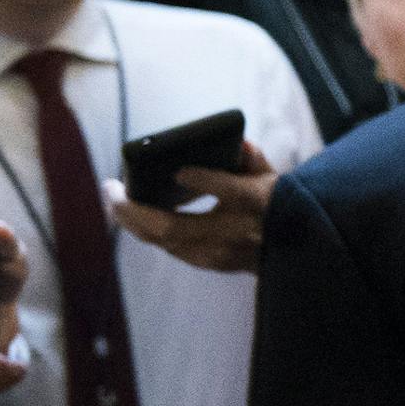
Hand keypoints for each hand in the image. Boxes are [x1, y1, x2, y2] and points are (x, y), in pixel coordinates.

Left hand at [105, 140, 277, 273]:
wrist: (294, 250)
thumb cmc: (281, 205)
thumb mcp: (272, 177)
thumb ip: (252, 158)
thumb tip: (237, 142)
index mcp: (255, 203)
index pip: (229, 191)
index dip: (202, 181)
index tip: (179, 172)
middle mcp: (233, 232)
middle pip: (174, 228)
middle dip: (134, 210)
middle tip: (110, 189)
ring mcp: (219, 253)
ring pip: (165, 242)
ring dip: (134, 222)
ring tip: (114, 201)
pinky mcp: (211, 263)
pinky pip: (170, 247)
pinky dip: (148, 230)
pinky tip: (132, 215)